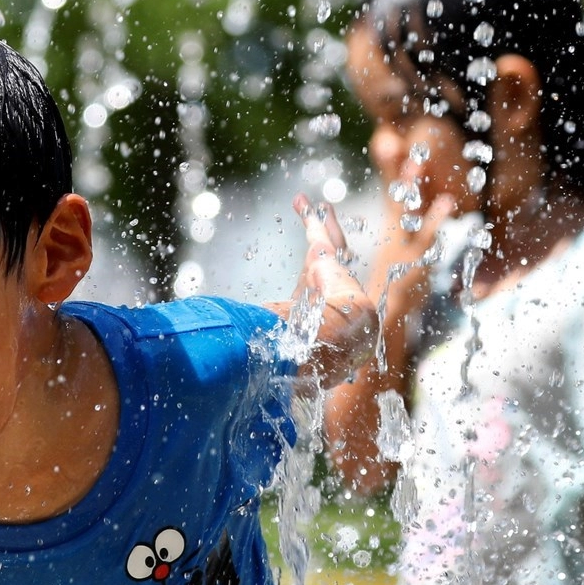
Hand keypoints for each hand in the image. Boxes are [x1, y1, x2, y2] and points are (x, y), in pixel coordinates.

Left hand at [290, 195, 377, 389]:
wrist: (336, 344)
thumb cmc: (311, 355)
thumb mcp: (286, 356)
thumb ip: (273, 362)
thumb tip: (246, 382)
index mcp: (323, 315)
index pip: (318, 297)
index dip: (316, 286)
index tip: (313, 278)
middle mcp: (332, 293)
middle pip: (331, 263)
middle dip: (327, 246)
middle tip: (322, 230)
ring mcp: (333, 275)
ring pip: (330, 244)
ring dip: (321, 226)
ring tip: (317, 207)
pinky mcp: (326, 259)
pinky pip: (317, 231)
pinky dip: (309, 217)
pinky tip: (301, 202)